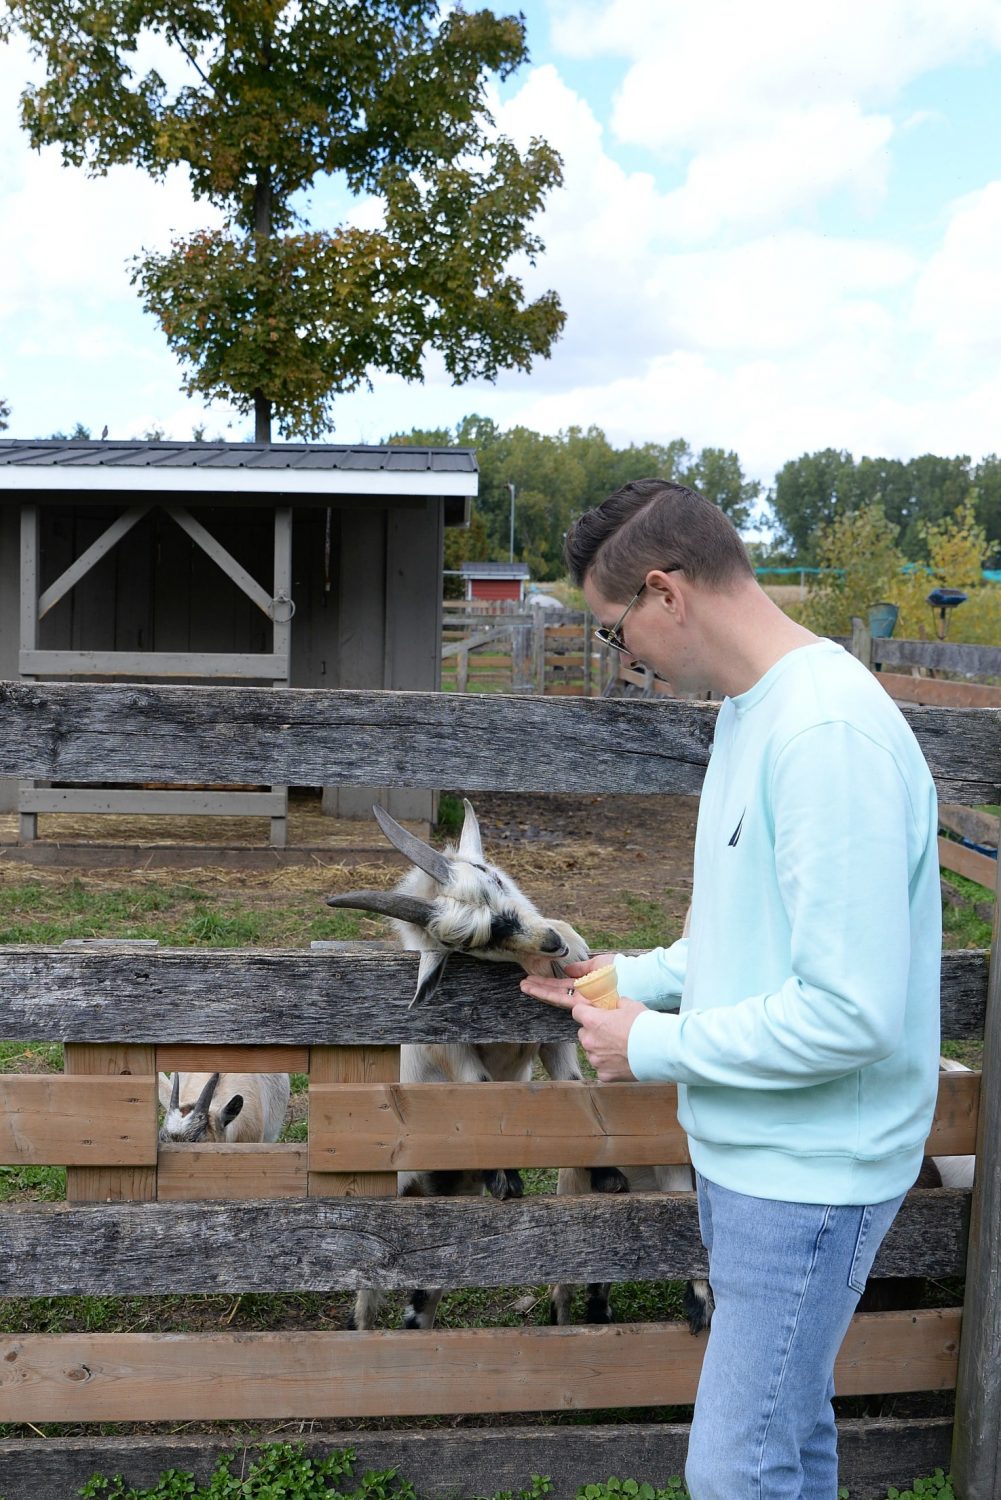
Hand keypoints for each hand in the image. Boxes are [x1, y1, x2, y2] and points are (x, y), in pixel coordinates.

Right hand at [518, 954, 615, 1010]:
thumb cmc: (620, 971)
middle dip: (539, 988)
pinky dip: (548, 993)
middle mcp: (582, 995)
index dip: (547, 983)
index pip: (562, 986)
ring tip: (523, 985)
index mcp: (585, 986)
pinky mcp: (586, 1001)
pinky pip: (563, 997)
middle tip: (522, 984)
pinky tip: (534, 988)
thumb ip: (583, 968)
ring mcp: (583, 999)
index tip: (533, 979)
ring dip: (539, 990)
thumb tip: (567, 969)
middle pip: (556, 992)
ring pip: (556, 995)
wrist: (635, 979)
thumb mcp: (600, 964)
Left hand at [519, 967, 644, 1081]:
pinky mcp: (605, 1074)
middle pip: (583, 1033)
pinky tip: (622, 1061)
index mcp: (593, 1021)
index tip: (593, 1012)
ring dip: (600, 1050)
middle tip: (610, 1032)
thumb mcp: (631, 1005)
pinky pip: (601, 1068)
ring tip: (618, 1048)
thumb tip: (616, 1005)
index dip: (585, 1011)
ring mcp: (596, 1060)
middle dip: (593, 1032)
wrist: (659, 1050)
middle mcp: (590, 1041)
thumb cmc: (645, 1026)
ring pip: (591, 1052)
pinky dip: (609, 1065)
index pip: (577, 1012)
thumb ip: (618, 1004)